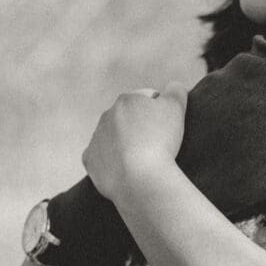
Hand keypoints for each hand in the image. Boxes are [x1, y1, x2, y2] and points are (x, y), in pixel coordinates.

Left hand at [82, 81, 187, 202]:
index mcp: (126, 100)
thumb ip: (175, 91)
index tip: (167, 131)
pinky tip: (123, 170)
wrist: (141, 179)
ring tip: (141, 161)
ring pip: (112, 139)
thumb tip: (173, 87)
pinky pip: (99, 158)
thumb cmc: (160, 142)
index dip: (159, 114)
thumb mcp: (176, 108)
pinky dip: (109, 163)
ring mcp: (96, 138)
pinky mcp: (89, 160)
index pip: (147, 101)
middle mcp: (106, 115)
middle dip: (139, 129)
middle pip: (127, 120)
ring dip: (123, 146)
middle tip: (155, 147)